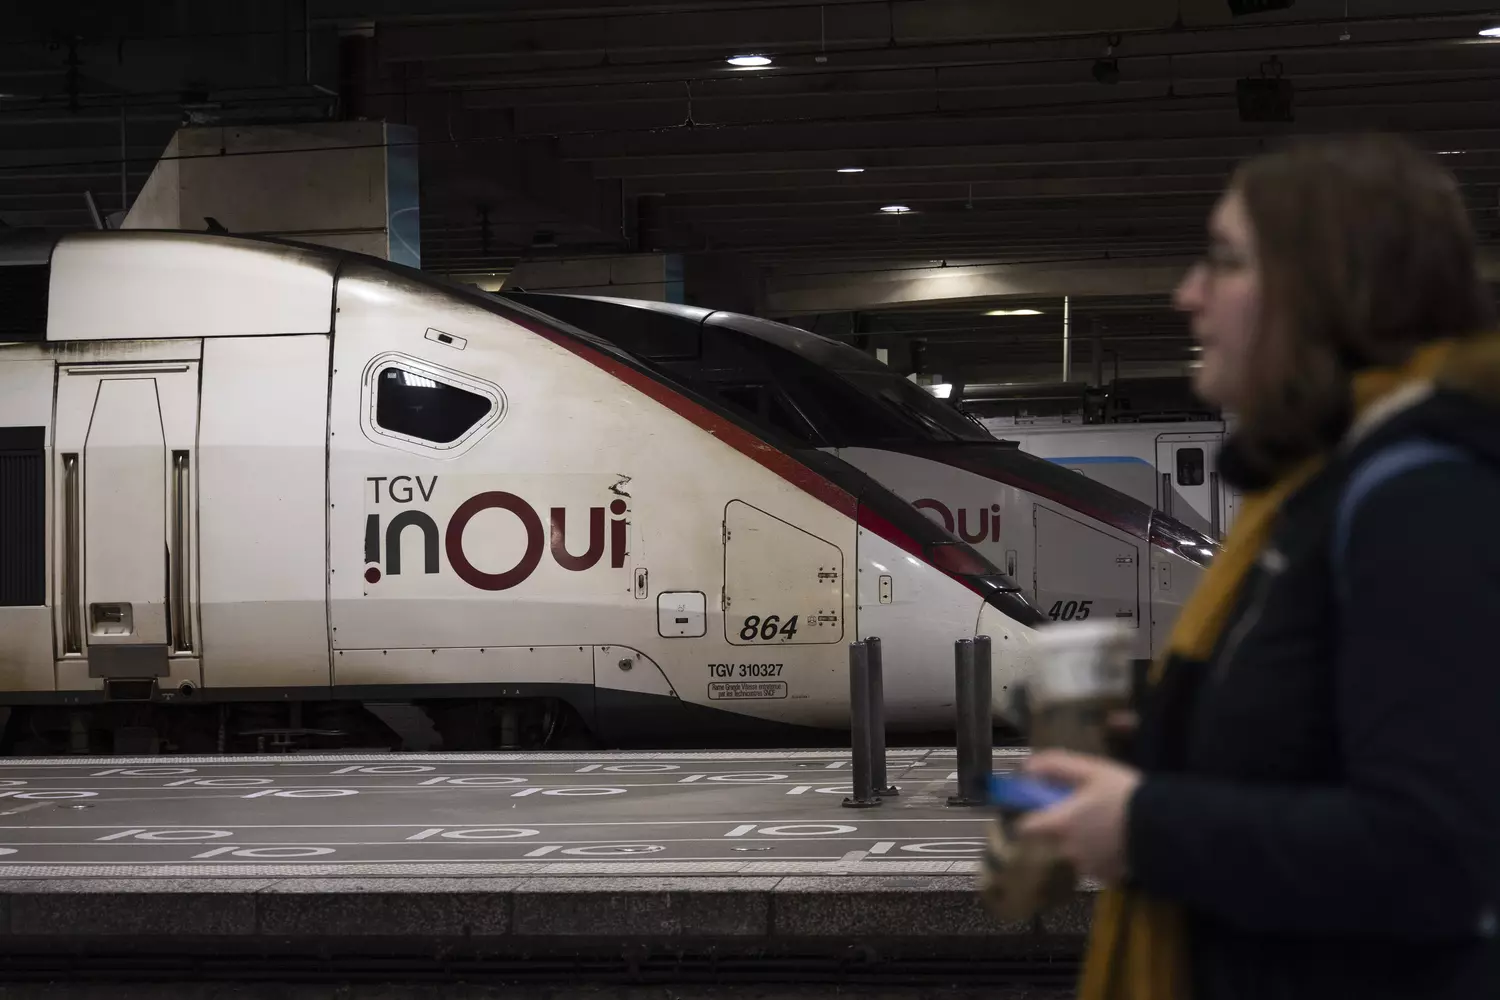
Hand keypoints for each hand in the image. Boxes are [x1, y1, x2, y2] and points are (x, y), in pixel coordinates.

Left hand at [1017, 749, 1142, 884]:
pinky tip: (1120, 842)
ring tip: (1109, 826)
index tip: (1042, 808)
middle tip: (1088, 811)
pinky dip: (1103, 857)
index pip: (1027, 827)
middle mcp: (1069, 849)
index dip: (1031, 817)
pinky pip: (1097, 866)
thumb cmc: (1124, 795)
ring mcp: (1089, 867)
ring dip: (1085, 842)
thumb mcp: (1092, 770)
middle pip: (1055, 839)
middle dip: (1065, 828)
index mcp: (1060, 824)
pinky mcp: (1109, 878)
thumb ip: (1057, 766)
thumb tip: (1028, 766)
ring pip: (1077, 853)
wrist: (1163, 827)